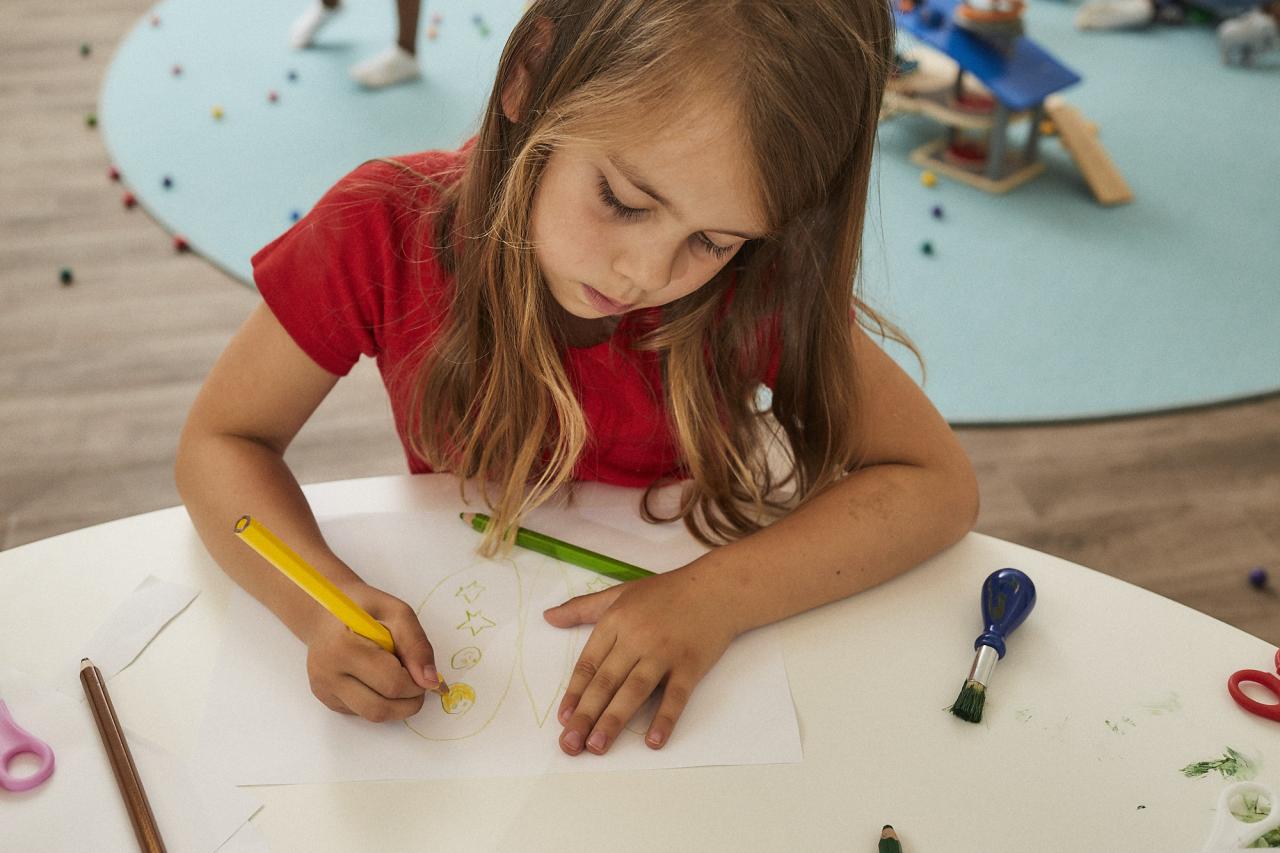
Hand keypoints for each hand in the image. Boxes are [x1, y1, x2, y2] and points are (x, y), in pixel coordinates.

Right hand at [304, 581, 440, 721]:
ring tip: (400, 680)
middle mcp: (327, 674)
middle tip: (418, 683)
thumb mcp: (397, 613)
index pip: (391, 683)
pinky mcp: (326, 699)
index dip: (417, 684)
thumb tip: (430, 681)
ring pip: (372, 716)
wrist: (325, 612)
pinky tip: (378, 680)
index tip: (424, 673)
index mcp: (343, 648)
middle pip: (380, 708)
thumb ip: (416, 645)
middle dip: (409, 701)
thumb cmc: (363, 607)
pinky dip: (380, 701)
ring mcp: (324, 690)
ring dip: (396, 706)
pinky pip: (362, 712)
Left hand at [543, 566, 738, 755]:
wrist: (716, 588)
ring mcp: (664, 653)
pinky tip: (653, 741)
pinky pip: (675, 696)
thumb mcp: (620, 593)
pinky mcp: (690, 665)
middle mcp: (636, 638)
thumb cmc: (666, 592)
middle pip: (606, 682)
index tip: (563, 719)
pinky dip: (665, 718)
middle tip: (570, 744)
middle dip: (585, 715)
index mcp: (615, 622)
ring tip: (597, 746)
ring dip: (614, 720)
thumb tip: (548, 617)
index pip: (589, 664)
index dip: (574, 693)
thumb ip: (582, 608)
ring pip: (634, 690)